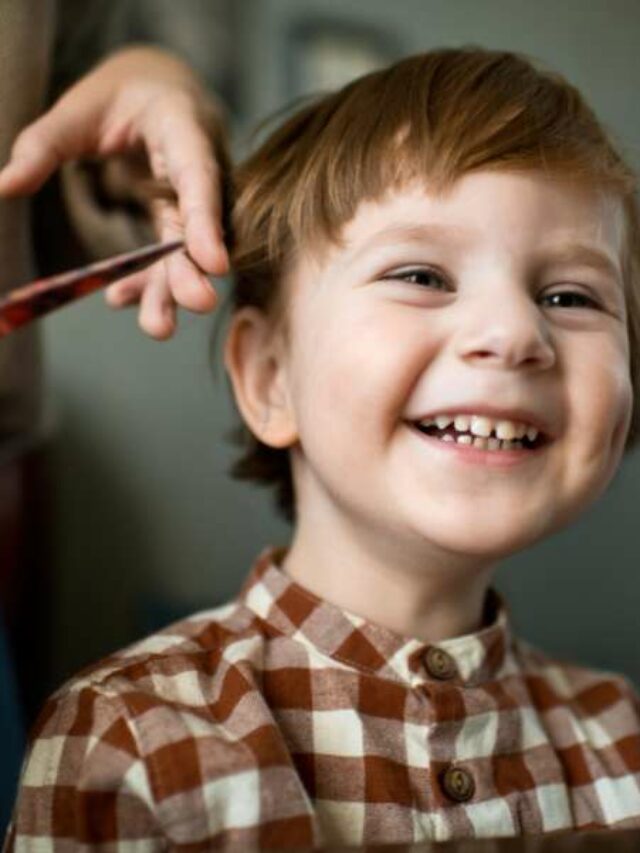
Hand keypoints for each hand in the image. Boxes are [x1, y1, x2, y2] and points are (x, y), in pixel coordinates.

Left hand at [0, 46, 228, 339]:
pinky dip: (147, 280)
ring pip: (186, 249)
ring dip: (171, 288)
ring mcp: (192, 199)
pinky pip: (168, 255)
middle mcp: (200, 168)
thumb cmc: (118, 95)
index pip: (199, 177)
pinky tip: (122, 300)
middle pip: (199, 225)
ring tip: (158, 327)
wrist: (158, 91)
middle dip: (194, 269)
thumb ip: (44, 145)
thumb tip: (3, 186)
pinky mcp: (180, 220)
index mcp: (183, 126)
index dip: (208, 223)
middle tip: (193, 306)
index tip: (213, 265)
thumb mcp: (77, 108)